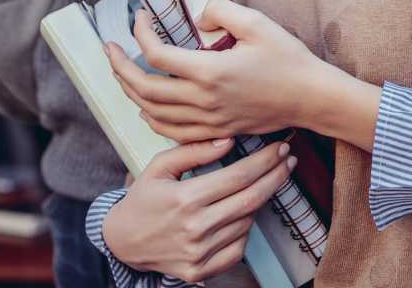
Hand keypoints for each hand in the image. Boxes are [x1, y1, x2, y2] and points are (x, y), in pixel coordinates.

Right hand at [100, 137, 293, 282]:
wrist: (123, 242)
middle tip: (289, 160)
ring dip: (260, 201)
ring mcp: (199, 253)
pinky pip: (238, 249)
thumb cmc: (143, 199)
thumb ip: (192, 151)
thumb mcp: (159, 167)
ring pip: (247, 222)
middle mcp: (195, 228)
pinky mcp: (201, 271)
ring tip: (263, 183)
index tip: (280, 147)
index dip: (265, 160)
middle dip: (276, 176)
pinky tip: (244, 215)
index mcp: (185, 199)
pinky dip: (245, 230)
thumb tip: (228, 140)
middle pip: (251, 199)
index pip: (239, 176)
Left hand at [108, 0, 325, 142]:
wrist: (310, 98)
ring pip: (153, 113)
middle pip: (144, 88)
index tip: (139, 17)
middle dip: (119, 67)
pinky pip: (171, 132)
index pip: (157, 55)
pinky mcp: (216, 131)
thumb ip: (220, 11)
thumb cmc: (287, 59)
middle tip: (109, 48)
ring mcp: (208, 120)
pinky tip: (146, 107)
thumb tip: (195, 16)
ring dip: (131, 92)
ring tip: (121, 73)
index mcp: (210, 71)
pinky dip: (152, 119)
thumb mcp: (257, 23)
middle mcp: (204, 99)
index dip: (140, 34)